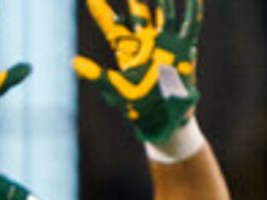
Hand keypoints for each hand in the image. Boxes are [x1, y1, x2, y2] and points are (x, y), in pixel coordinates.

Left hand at [73, 0, 202, 147]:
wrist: (164, 121)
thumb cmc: (140, 108)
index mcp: (128, 51)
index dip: (100, 10)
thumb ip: (97, 74)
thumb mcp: (116, 90)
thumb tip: (73, 61)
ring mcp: (165, 44)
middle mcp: (146, 43)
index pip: (111, 25)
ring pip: (164, 13)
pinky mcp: (184, 50)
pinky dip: (193, 12)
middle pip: (137, 13)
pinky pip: (190, 27)